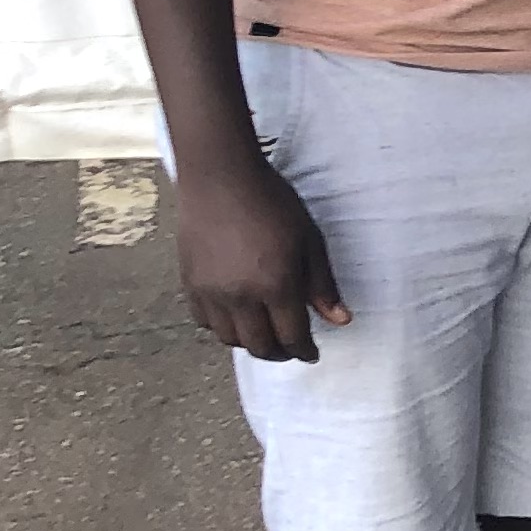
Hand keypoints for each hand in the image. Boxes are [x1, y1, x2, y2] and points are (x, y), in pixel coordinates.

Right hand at [173, 152, 349, 362]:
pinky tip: (235, 315)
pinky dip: (221, 326)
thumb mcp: (309, 240)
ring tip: (263, 332)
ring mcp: (211, 292)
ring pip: (229, 338)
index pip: (292, 337)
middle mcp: (240, 296)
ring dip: (249, 342)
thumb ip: (322, 285)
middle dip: (278, 352)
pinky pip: (204, 321)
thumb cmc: (272, 202)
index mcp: (276, 286)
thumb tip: (341, 320)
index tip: (311, 353)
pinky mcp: (189, 283)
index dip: (304, 351)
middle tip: (289, 347)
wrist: (221, 177)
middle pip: (259, 346)